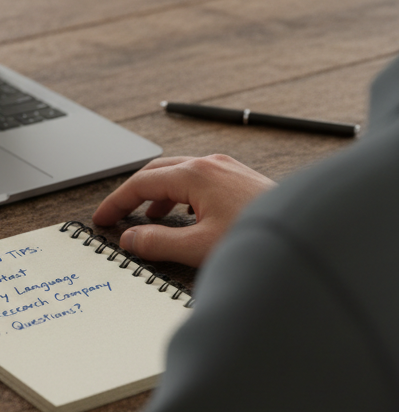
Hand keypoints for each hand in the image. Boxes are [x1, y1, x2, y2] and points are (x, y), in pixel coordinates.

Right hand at [92, 154, 275, 267]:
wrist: (309, 236)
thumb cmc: (261, 240)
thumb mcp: (199, 247)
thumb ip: (158, 243)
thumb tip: (131, 239)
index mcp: (196, 174)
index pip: (141, 183)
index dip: (117, 202)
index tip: (102, 218)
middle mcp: (210, 165)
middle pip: (157, 172)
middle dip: (133, 194)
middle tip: (117, 214)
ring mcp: (228, 169)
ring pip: (179, 174)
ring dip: (158, 194)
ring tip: (148, 217)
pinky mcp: (241, 179)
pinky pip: (199, 180)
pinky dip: (180, 195)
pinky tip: (185, 215)